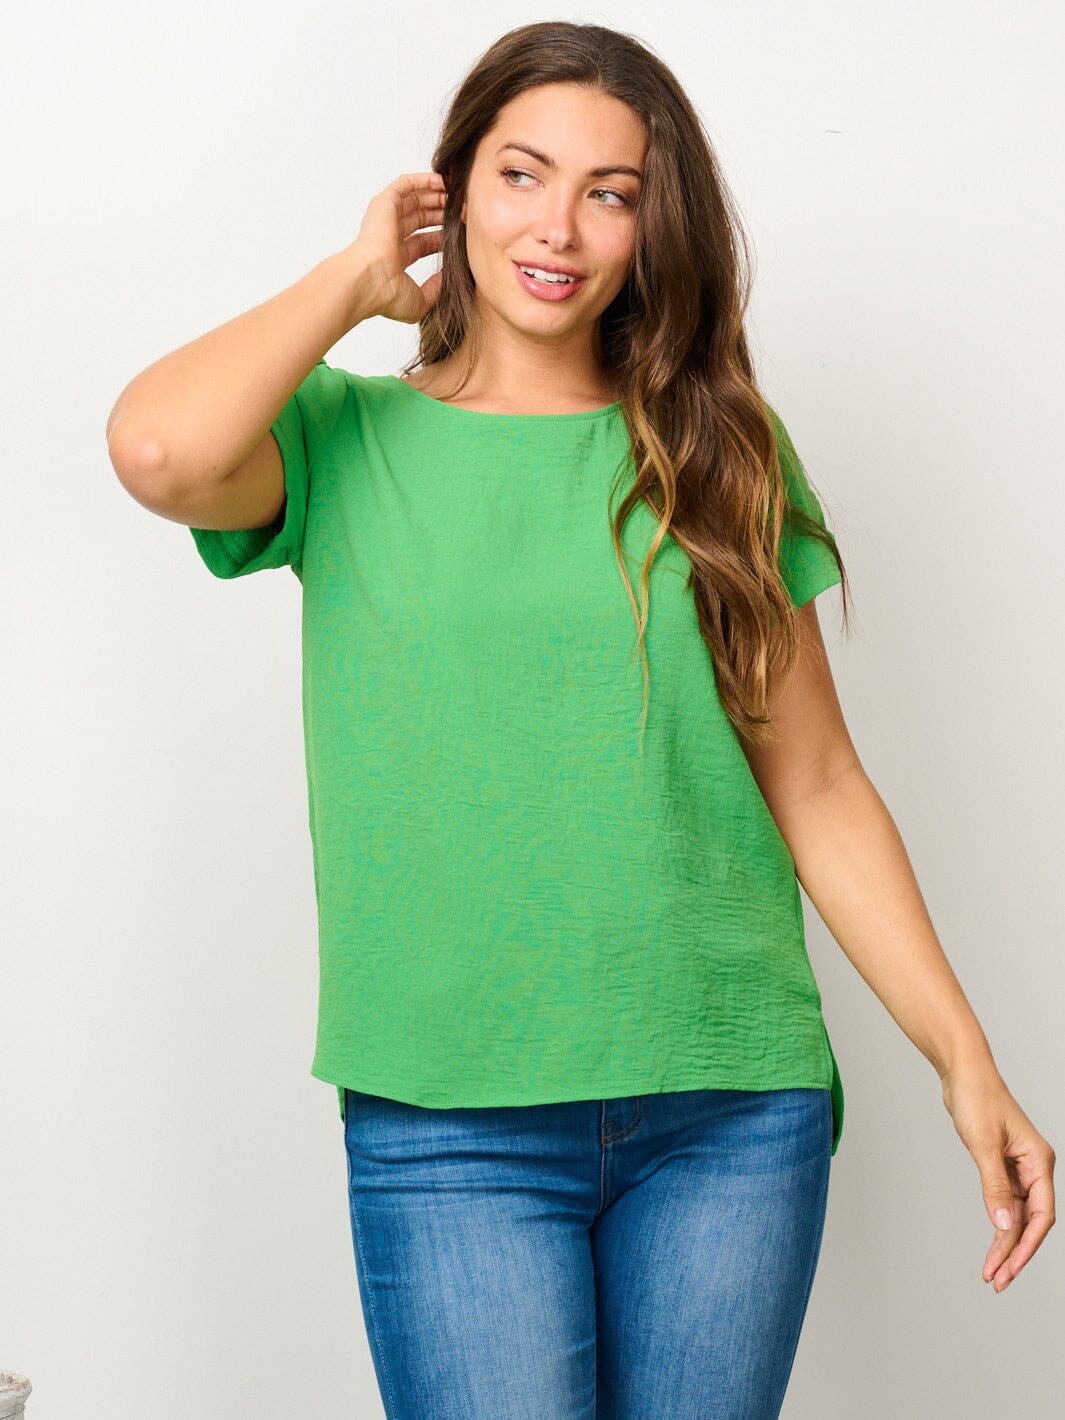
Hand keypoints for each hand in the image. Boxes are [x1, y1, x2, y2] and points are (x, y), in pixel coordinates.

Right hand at [347, 171, 447, 325]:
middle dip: (443, 213)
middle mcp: (390, 236)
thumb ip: (434, 291)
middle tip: (464, 211)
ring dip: (436, 194)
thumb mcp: (420, 301)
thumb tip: (445, 279)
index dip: (443, 235)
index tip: (462, 232)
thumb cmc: (387, 295)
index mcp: (396, 258)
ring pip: (415, 199)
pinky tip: (442, 180)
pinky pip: (405, 184)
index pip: (424, 241)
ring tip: (457, 193)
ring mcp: (386, 219)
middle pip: (422, 218)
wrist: (369, 281)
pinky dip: (423, 180)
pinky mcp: (384, 203)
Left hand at [941, 1067, 1055, 1291]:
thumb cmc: (977, 1098)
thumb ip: (994, 1186)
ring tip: (990, 1273)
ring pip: (1016, 1216)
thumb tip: (1003, 1226)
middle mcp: (1034, 1168)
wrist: (962, 1073)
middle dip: (1014, 1253)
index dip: (1028, 1245)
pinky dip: (997, 1224)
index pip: (1042, 1214)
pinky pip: (1004, 1204)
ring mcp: (1019, 1169)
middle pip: (1030, 1221)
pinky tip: (991, 1245)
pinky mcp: (1002, 1166)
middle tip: (998, 1281)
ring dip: (1004, 1244)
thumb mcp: (983, 1145)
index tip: (1010, 1268)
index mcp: (1039, 1162)